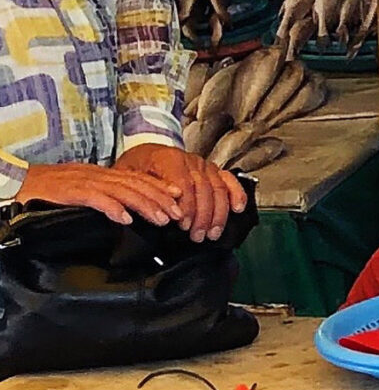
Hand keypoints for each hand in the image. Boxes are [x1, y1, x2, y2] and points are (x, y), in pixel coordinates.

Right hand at [14, 160, 188, 228]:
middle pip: (136, 184)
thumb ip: (105, 195)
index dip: (159, 187)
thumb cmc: (50, 189)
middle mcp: (97, 175)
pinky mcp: (70, 191)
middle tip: (177, 214)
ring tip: (160, 218)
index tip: (179, 198)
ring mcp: (84, 182)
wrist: (18, 183)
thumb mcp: (83, 189)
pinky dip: (112, 207)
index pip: (137, 178)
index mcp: (101, 174)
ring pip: (122, 190)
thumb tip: (128, 211)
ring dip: (144, 205)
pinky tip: (125, 218)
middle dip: (160, 199)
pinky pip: (95, 198)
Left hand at [118, 143, 247, 241]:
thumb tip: (155, 208)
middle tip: (197, 236)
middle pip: (204, 189)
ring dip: (218, 214)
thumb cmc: (139, 167)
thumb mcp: (129, 175)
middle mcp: (190, 160)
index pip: (184, 184)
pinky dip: (237, 194)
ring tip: (212, 233)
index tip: (183, 225)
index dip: (186, 207)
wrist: (147, 153)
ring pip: (219, 189)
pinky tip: (238, 209)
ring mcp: (204, 166)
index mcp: (168, 159)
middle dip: (203, 216)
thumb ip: (143, 190)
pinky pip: (229, 181)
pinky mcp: (213, 171)